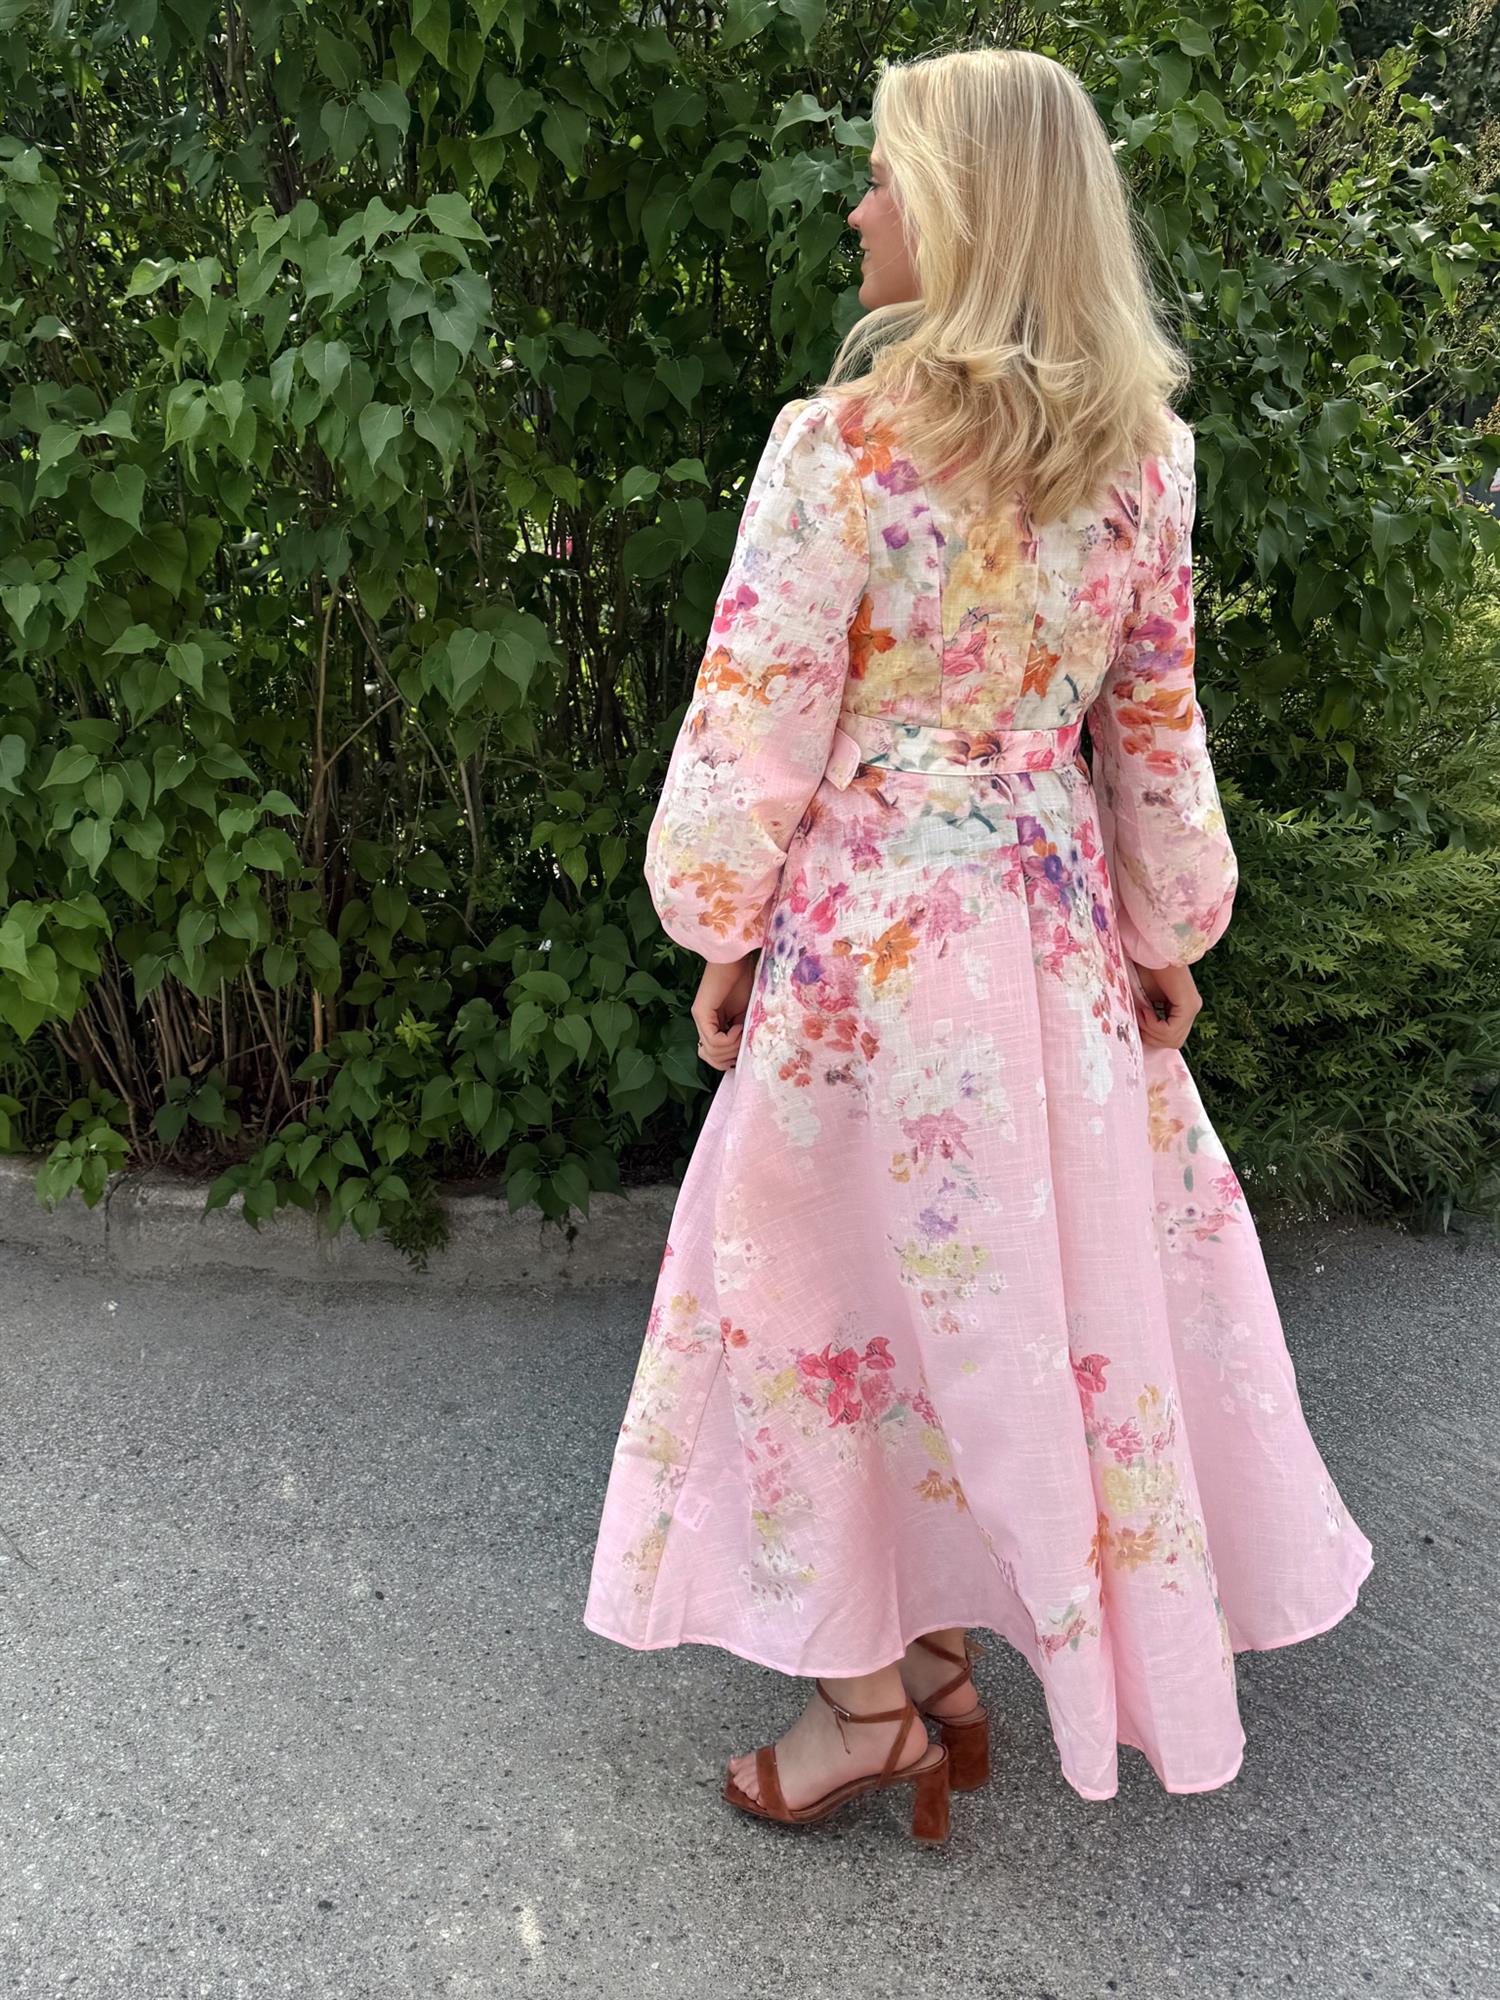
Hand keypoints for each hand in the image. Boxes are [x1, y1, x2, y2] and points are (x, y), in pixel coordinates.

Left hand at [692, 953, 756, 1070]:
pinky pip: (714, 1041)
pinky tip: (738, 1026)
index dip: (729, 1059)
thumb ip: (742, 1034)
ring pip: (712, 1053)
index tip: (745, 1049)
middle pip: (711, 1058)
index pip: (713, 1056)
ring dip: (732, 1047)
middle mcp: (702, 1024)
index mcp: (712, 1025)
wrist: (736, 959)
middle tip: (744, 1041)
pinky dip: (730, 1039)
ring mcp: (700, 1019)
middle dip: (731, 1056)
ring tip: (743, 1030)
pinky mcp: (701, 1013)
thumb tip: (743, 1055)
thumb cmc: (743, 980)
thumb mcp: (746, 1015)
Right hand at [1129, 959, 1201, 1049]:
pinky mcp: (1189, 1004)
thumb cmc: (1143, 969)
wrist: (1149, 949)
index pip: (1171, 1039)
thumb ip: (1147, 1018)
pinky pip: (1171, 1030)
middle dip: (1151, 1036)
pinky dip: (1153, 1025)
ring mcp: (1192, 1007)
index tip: (1137, 1019)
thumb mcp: (1144, 1000)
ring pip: (1173, 1040)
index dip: (1151, 1036)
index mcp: (1183, 1009)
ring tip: (1141, 1011)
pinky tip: (1146, 1010)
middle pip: (1173, 1043)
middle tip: (1138, 1017)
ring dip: (1150, 1030)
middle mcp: (1192, 1009)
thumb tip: (1139, 1039)